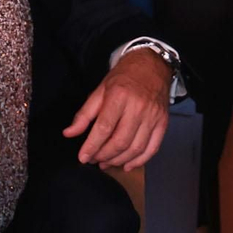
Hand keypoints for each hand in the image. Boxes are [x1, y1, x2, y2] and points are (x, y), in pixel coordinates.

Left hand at [63, 48, 172, 170]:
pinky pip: (153, 148)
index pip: (104, 128)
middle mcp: (138, 108)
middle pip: (120, 141)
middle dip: (104, 155)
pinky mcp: (164, 123)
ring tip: (106, 163)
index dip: (92, 145)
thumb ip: (84, 114)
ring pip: (136, 147)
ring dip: (119, 160)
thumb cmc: (122, 78)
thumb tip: (69, 133)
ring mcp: (153, 117)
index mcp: (119, 96)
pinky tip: (127, 165)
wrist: (152, 66)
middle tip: (93, 160)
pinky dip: (139, 161)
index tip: (82, 157)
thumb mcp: (99, 90)